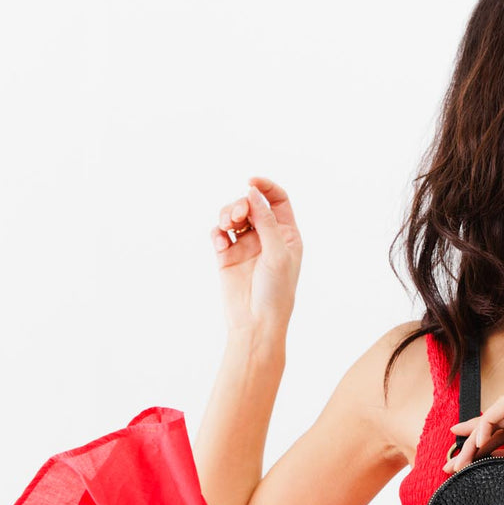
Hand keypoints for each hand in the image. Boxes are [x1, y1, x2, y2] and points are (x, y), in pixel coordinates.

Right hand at [210, 176, 302, 339]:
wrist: (257, 322)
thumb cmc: (275, 291)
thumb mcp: (277, 253)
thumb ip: (266, 221)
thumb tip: (252, 193)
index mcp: (286, 235)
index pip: (277, 200)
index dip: (265, 187)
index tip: (250, 182)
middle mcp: (266, 237)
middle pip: (251, 204)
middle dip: (240, 203)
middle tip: (236, 215)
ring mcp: (246, 246)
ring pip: (232, 215)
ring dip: (226, 214)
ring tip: (225, 226)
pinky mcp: (227, 256)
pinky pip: (218, 233)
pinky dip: (217, 233)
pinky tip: (220, 245)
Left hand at [442, 394, 503, 504]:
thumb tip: (491, 456)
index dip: (484, 437)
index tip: (462, 452)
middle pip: (501, 420)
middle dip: (472, 440)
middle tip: (451, 464)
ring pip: (498, 413)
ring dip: (475, 436)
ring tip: (460, 461)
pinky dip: (488, 423)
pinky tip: (478, 446)